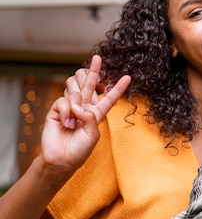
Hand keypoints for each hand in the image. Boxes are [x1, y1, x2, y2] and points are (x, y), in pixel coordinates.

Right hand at [40, 57, 129, 176]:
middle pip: (90, 84)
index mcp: (96, 114)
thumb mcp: (93, 135)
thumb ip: (91, 118)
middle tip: (97, 58)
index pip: (109, 98)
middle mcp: (84, 108)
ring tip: (74, 119)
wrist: (60, 160)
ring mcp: (70, 107)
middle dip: (94, 70)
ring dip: (76, 102)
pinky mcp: (57, 110)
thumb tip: (80, 105)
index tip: (128, 77)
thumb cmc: (79, 151)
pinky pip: (64, 101)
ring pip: (75, 91)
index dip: (118, 88)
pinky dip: (67, 111)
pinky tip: (66, 122)